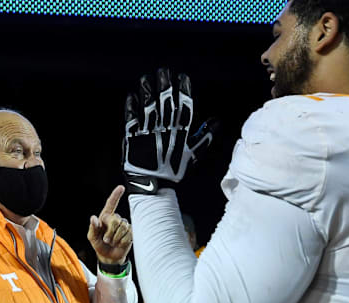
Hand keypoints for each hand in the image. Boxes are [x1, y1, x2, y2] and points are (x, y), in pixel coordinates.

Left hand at [87, 185, 131, 264]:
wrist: (109, 257)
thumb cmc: (99, 245)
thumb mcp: (92, 238)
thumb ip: (92, 228)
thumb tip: (93, 218)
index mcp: (105, 218)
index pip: (111, 204)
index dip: (116, 195)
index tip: (121, 188)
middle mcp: (115, 219)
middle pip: (116, 220)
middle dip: (110, 232)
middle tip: (107, 240)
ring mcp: (123, 225)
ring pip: (123, 228)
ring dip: (116, 238)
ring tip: (113, 242)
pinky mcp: (130, 232)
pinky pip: (128, 234)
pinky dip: (122, 241)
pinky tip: (119, 243)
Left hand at [122, 68, 218, 193]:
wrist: (152, 186)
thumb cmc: (173, 170)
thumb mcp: (192, 155)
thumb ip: (204, 137)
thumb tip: (216, 122)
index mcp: (179, 133)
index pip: (184, 107)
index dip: (183, 91)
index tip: (182, 77)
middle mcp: (164, 130)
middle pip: (165, 103)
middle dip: (165, 85)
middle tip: (164, 71)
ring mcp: (147, 133)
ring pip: (148, 107)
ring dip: (147, 92)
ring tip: (147, 78)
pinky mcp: (132, 138)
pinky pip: (131, 119)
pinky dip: (131, 108)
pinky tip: (132, 96)